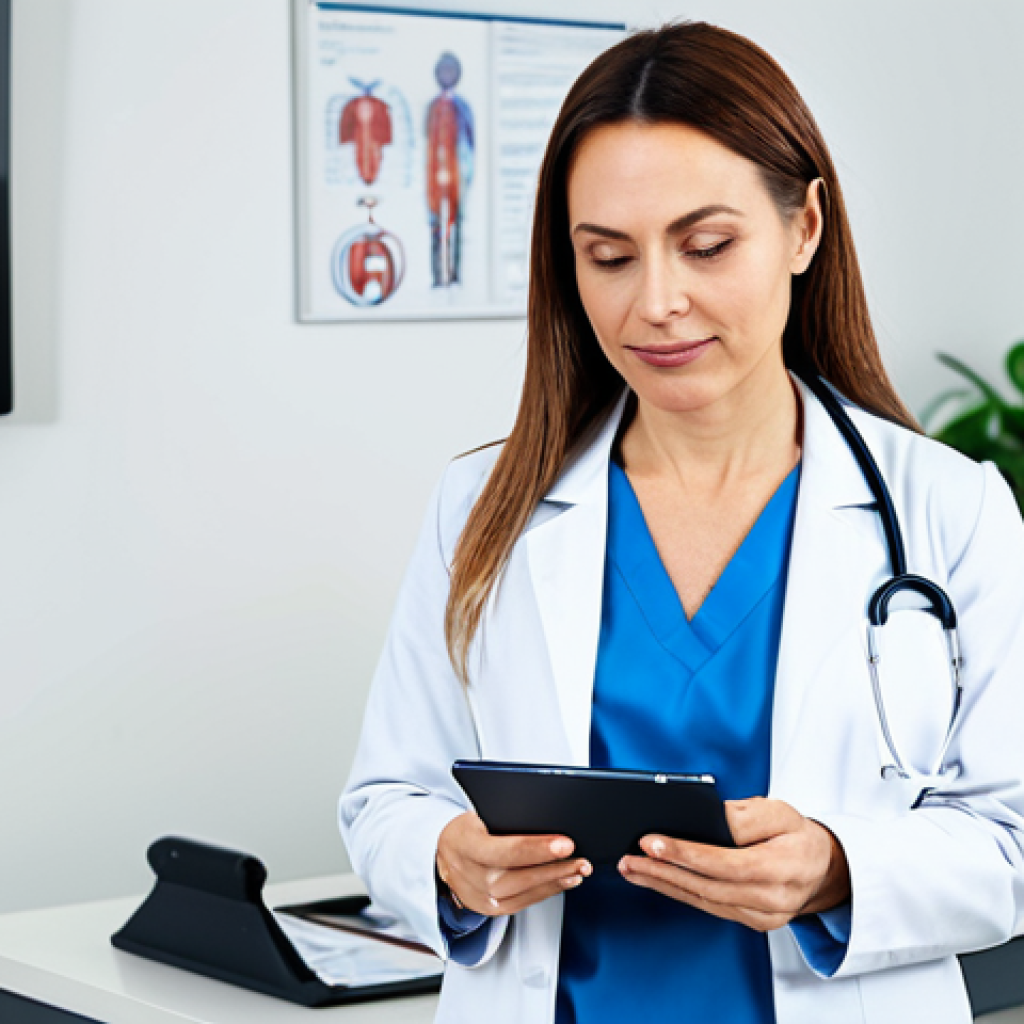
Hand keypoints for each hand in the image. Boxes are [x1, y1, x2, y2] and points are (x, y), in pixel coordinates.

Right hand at [436, 812, 591, 916]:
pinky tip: (564, 881)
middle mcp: (472, 877)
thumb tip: (547, 817)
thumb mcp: (477, 815)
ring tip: (579, 869)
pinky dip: (547, 891)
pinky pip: (524, 902)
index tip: (566, 844)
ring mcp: (481, 898)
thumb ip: (506, 818)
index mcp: (466, 846)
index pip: (508, 850)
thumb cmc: (465, 829)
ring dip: (557, 880)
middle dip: (555, 867)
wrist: (443, 854)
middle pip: (521, 875)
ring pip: (526, 892)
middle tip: (581, 859)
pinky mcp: (492, 909)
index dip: (540, 848)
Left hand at [618, 797, 849, 931]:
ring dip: (664, 884)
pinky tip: (657, 880)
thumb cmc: (798, 835)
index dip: (686, 854)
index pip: (726, 863)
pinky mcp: (753, 922)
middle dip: (664, 871)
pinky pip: (710, 907)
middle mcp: (774, 898)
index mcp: (784, 865)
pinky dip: (680, 893)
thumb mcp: (781, 811)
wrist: (822, 868)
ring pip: (704, 901)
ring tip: (632, 868)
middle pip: (708, 886)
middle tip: (630, 857)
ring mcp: (763, 916)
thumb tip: (713, 818)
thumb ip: (748, 815)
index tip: (652, 842)